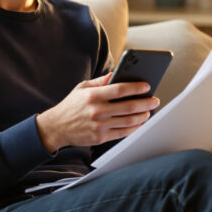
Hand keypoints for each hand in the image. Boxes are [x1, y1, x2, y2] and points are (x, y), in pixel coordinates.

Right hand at [36, 73, 159, 151]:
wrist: (56, 127)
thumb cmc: (71, 105)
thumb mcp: (82, 88)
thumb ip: (100, 81)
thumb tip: (117, 74)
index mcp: (93, 95)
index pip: (120, 90)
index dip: (136, 88)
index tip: (147, 86)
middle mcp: (97, 111)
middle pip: (128, 107)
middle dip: (146, 103)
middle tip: (155, 100)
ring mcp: (99, 125)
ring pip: (128, 121)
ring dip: (143, 116)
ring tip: (148, 111)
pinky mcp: (100, 137)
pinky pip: (123, 133)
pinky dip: (134, 127)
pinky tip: (140, 122)